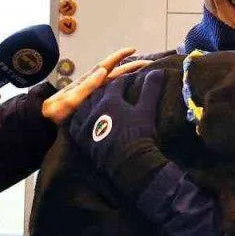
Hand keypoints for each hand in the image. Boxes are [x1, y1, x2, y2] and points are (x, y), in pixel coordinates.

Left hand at [41, 48, 149, 124]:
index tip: (133, 49)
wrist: (44, 122)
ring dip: (128, 76)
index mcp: (89, 80)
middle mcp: (92, 84)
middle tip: (149, 64)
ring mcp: (92, 92)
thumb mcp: (70, 99)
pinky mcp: (92, 101)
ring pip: (114, 80)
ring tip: (143, 74)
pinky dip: (121, 86)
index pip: (107, 64)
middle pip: (115, 72)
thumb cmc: (56, 111)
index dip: (120, 56)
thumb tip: (103, 70)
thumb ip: (86, 86)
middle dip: (132, 66)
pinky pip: (110, 90)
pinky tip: (127, 90)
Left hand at [66, 68, 169, 199]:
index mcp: (110, 100)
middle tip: (114, 90)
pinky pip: (77, 123)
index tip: (131, 81)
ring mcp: (86, 124)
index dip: (124, 81)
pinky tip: (86, 118)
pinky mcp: (81, 138)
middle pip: (98, 93)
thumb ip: (150, 89)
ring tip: (100, 102)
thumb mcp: (147, 110)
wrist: (129, 164)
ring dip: (92, 101)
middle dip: (106, 89)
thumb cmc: (139, 135)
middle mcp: (94, 109)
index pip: (116, 84)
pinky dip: (82, 118)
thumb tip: (157, 71)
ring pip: (85, 106)